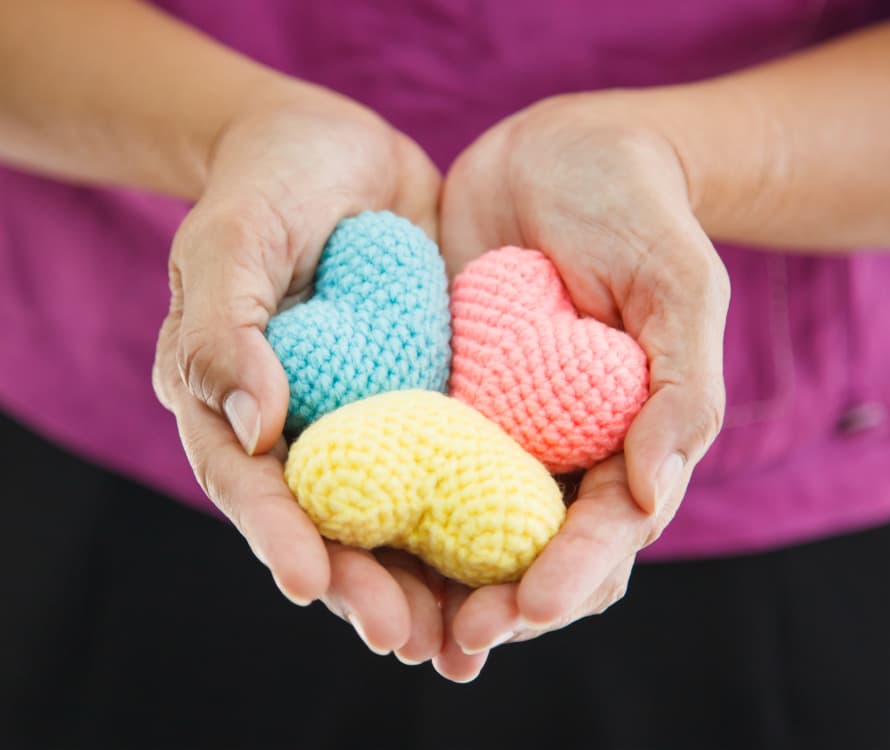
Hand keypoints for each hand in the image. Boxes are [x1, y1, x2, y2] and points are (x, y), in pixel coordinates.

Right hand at [152, 82, 448, 665]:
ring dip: (427, 576)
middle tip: (406, 639)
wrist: (337, 152)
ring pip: (397, 511)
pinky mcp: (429, 396)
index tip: (314, 584)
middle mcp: (307, 429)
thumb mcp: (229, 240)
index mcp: (238, 407)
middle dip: (365, 585)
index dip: (281, 539)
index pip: (253, 488)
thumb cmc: (263, 187)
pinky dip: (479, 510)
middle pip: (331, 524)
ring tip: (464, 634)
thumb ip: (223, 328)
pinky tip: (519, 550)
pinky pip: (455, 459)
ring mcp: (372, 416)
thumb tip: (251, 423)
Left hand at [435, 92, 729, 667]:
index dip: (572, 575)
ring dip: (435, 578)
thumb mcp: (680, 284)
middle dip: (497, 600)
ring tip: (394, 623)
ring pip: (463, 520)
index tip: (529, 608)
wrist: (560, 148)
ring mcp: (493, 422)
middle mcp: (556, 445)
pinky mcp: (437, 390)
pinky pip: (408, 455)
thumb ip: (682, 388)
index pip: (604, 528)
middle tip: (454, 641)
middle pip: (529, 547)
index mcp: (624, 437)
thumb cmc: (637, 209)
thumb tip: (655, 495)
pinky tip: (348, 535)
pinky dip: (386, 503)